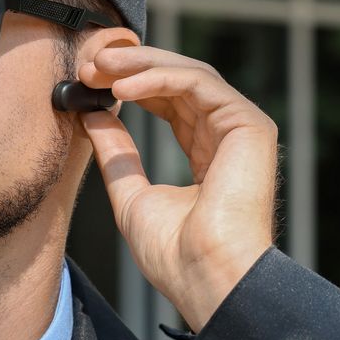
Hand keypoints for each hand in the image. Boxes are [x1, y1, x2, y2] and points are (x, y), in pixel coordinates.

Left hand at [72, 40, 277, 331]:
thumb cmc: (175, 254)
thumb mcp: (131, 194)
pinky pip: (199, 83)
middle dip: (132, 66)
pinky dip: (158, 78)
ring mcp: (243, 128)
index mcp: (208, 154)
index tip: (89, 79)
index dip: (131, 85)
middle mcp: (228, 136)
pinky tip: (122, 87)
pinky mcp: (250, 125)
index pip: (171, 102)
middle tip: (89, 63)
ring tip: (99, 67)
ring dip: (140, 65)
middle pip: (180, 81)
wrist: (206, 276)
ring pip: (190, 74)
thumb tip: (92, 116)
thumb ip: (117, 154)